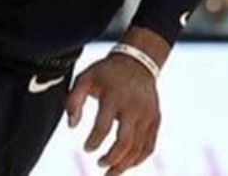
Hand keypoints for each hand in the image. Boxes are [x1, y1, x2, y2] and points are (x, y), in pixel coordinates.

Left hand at [64, 54, 160, 174]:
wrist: (137, 63)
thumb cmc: (106, 73)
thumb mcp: (85, 78)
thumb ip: (73, 100)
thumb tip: (71, 126)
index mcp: (114, 97)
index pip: (104, 126)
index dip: (94, 141)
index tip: (86, 149)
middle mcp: (134, 107)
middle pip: (125, 142)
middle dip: (112, 158)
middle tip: (99, 165)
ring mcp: (148, 115)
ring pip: (139, 148)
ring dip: (124, 164)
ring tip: (110, 172)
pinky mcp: (155, 120)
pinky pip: (149, 146)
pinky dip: (139, 159)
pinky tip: (126, 165)